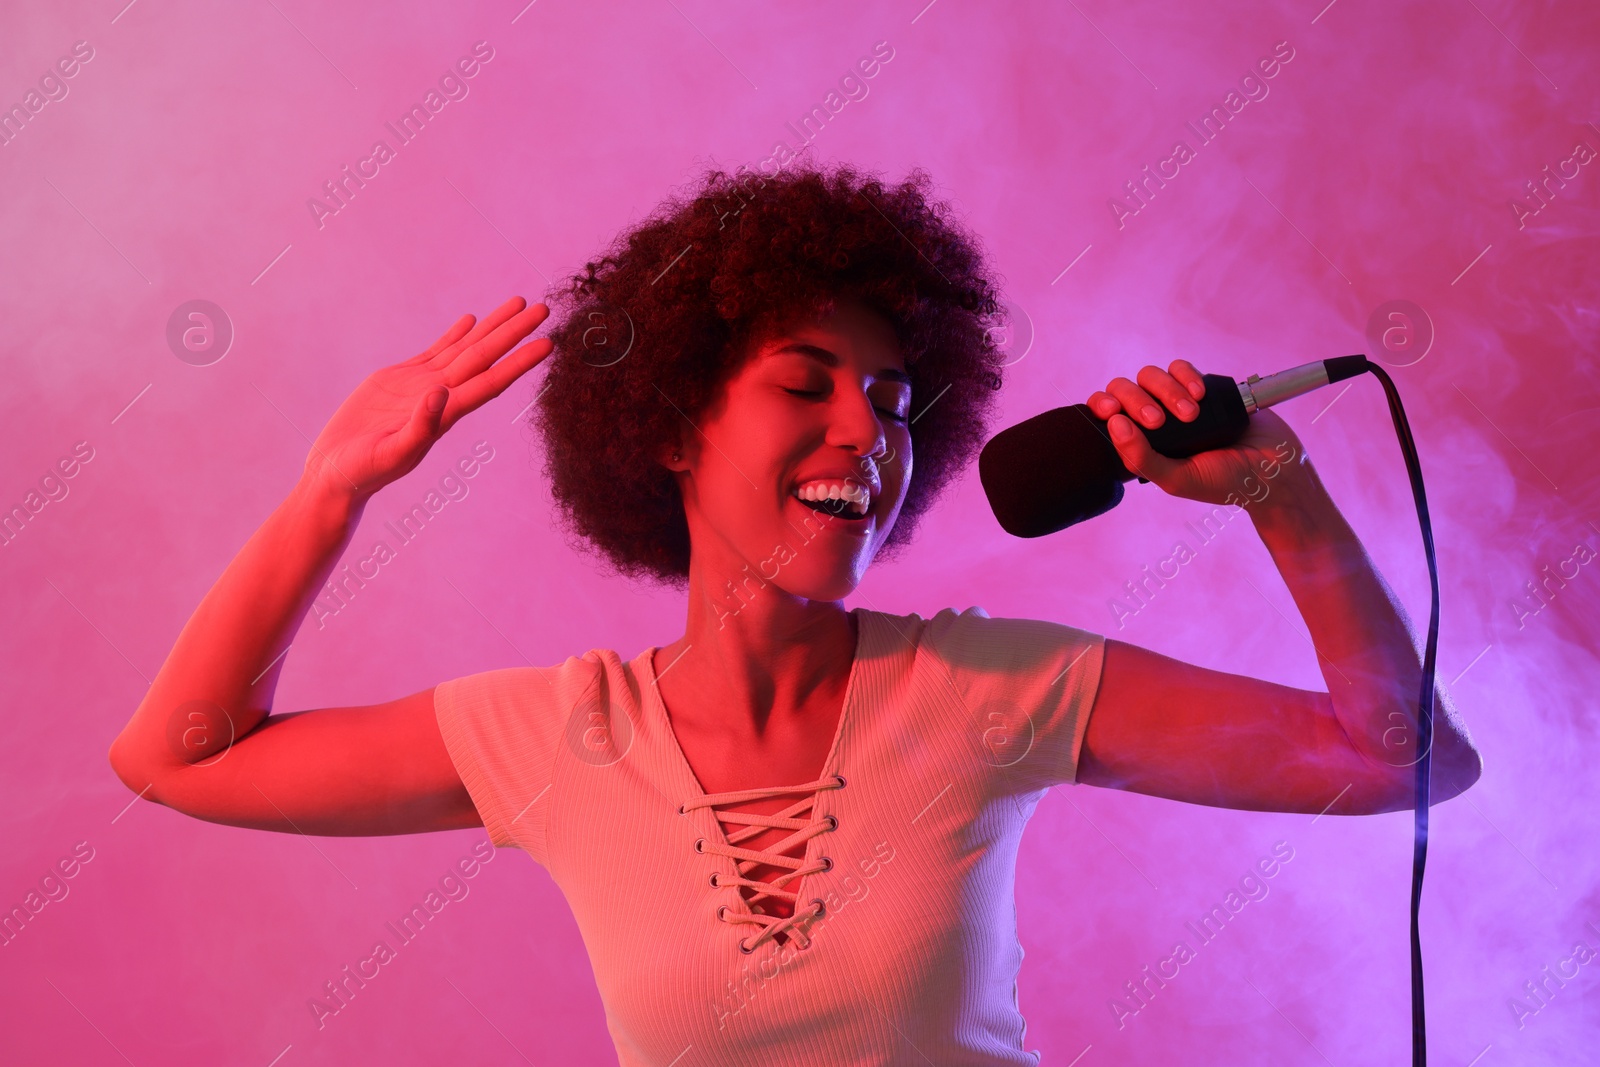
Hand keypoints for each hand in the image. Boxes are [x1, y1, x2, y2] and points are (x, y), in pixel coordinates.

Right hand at [303, 296, 552, 502]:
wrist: (337, 473)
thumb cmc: (364, 472)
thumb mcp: (392, 453)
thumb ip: (420, 427)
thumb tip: (441, 394)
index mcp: (446, 415)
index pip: (491, 382)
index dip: (519, 363)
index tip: (547, 344)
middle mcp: (442, 397)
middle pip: (485, 357)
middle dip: (514, 332)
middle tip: (544, 308)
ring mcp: (423, 386)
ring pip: (465, 349)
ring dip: (492, 327)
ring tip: (517, 303)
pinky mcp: (401, 379)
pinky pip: (436, 351)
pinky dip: (455, 335)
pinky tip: (472, 320)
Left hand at [1088, 360, 1312, 509]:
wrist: (1273, 468)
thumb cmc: (1223, 481)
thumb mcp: (1176, 480)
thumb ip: (1141, 458)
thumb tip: (1114, 424)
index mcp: (1141, 444)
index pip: (1108, 416)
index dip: (1102, 406)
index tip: (1111, 411)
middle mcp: (1154, 421)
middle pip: (1126, 390)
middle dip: (1137, 401)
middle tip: (1159, 421)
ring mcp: (1176, 401)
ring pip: (1150, 376)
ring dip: (1166, 390)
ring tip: (1191, 413)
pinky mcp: (1203, 387)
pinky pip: (1180, 368)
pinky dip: (1186, 376)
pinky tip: (1200, 395)